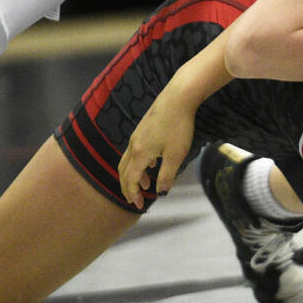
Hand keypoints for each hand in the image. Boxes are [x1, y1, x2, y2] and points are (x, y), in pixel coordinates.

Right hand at [117, 81, 196, 208]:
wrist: (178, 97)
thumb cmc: (178, 127)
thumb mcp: (176, 155)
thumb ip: (167, 176)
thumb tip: (161, 193)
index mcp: (139, 154)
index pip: (131, 179)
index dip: (133, 194)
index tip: (139, 205)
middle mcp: (134, 145)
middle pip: (124, 171)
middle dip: (128, 187)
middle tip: (135, 200)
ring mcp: (137, 135)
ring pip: (129, 160)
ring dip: (134, 175)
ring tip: (146, 185)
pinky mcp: (144, 128)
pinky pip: (135, 151)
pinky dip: (139, 163)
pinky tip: (153, 163)